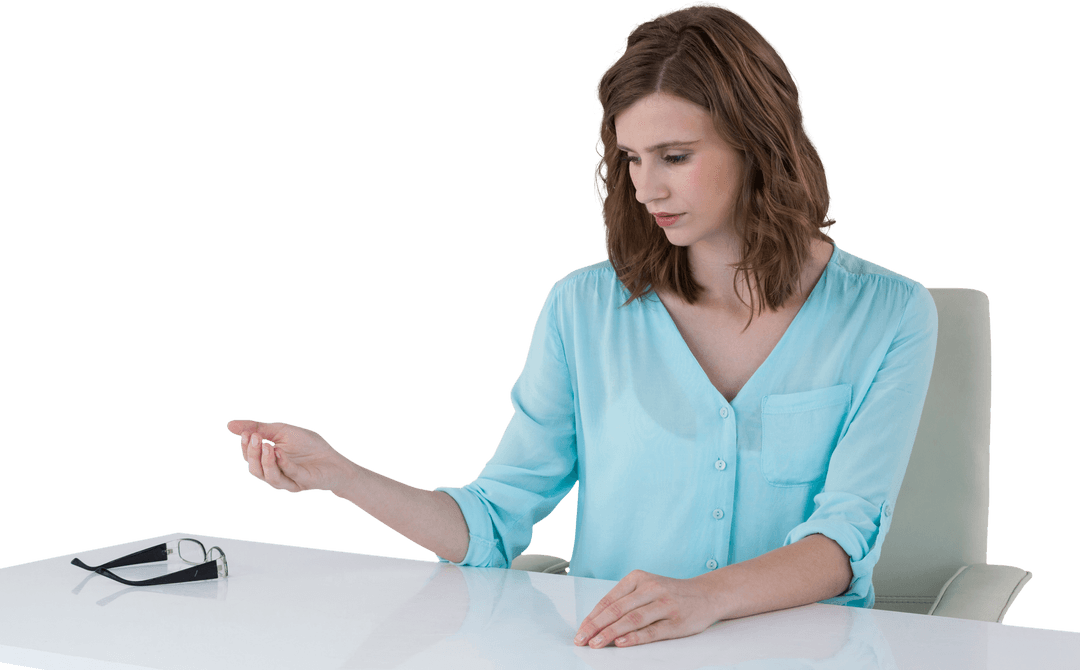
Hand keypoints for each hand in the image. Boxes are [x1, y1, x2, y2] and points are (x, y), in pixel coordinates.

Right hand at [227, 419, 351, 493]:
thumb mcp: (283, 431)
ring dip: (266, 462)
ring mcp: (289, 481)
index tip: (247, 432)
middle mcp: (276, 475)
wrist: (336, 460)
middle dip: (252, 454)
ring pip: (270, 477)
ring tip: (266, 445)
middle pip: (256, 470)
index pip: (250, 457)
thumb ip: (259, 428)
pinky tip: (280, 452)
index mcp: (268, 464)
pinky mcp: (304, 482)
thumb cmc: (309, 445)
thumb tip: (230, 424)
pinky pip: (290, 475)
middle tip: (254, 437)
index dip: (246, 446)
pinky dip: (284, 463)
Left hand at [574, 570, 718, 647]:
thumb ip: (626, 600)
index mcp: (638, 578)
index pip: (609, 599)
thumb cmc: (670, 593)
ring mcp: (664, 604)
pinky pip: (651, 631)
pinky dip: (634, 638)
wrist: (707, 594)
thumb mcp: (647, 587)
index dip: (593, 617)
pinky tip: (621, 643)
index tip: (580, 631)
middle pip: (617, 609)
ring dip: (610, 633)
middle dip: (596, 626)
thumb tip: (597, 622)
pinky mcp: (675, 621)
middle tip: (582, 640)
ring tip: (596, 644)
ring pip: (631, 619)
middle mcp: (650, 588)